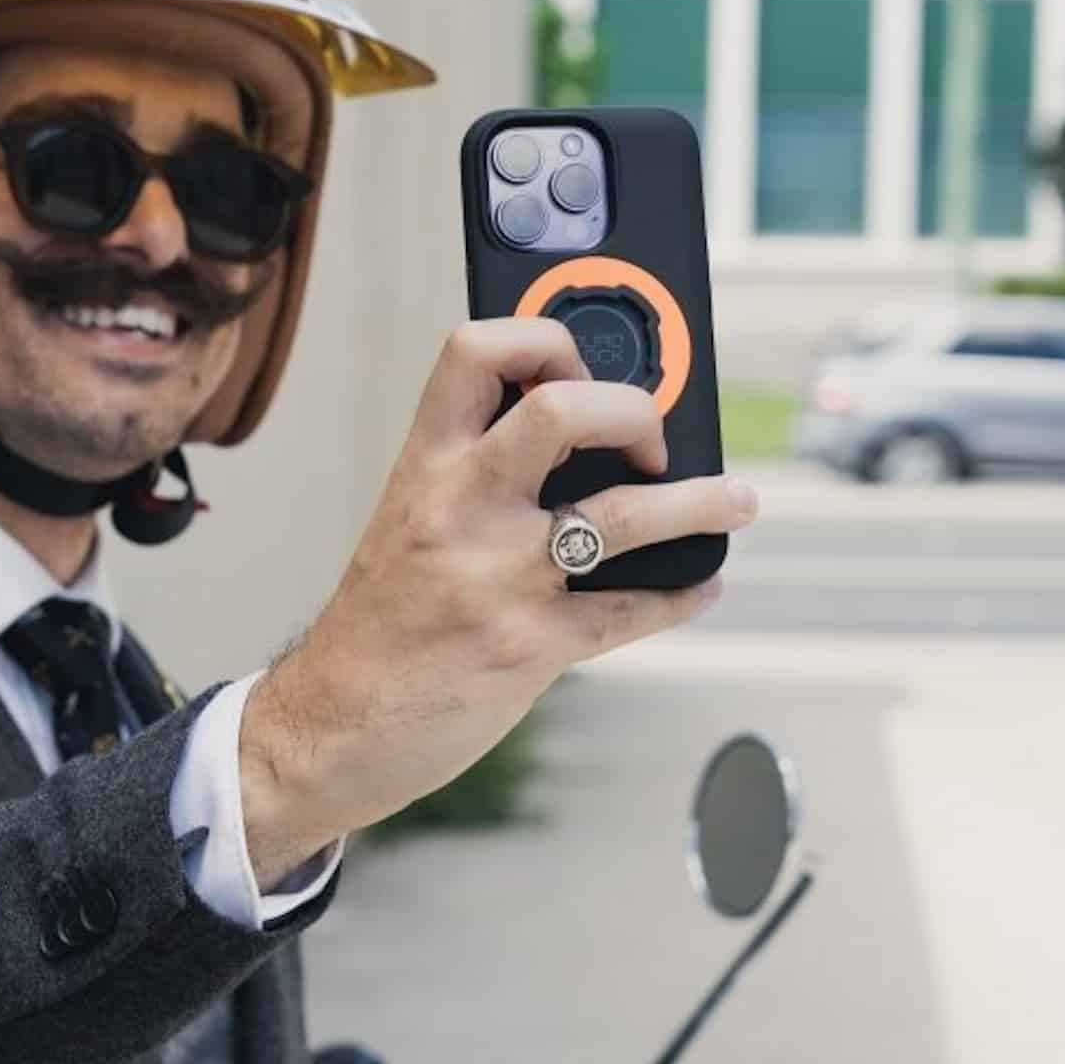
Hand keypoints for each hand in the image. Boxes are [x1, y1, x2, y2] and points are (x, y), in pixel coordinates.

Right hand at [237, 317, 758, 882]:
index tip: (579, 361)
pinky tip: (698, 583)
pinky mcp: (529, 647)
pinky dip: (681, 593)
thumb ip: (475, 481)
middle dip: (634, 412)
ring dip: (701, 503)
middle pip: (563, 409)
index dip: (542, 338)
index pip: (475, 352)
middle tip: (650, 441)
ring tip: (735, 502)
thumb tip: (577, 441)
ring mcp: (497, 579)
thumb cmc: (373, 627)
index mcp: (422, 469)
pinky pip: (631, 610)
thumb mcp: (407, 525)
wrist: (329, 726)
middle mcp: (458, 510)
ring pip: (625, 515)